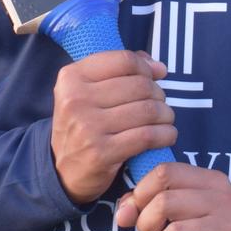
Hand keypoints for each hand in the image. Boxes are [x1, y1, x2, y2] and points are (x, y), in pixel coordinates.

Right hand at [51, 51, 176, 204]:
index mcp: (71, 77)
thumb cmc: (84, 123)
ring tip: (165, 118)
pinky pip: (147, 136)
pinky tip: (167, 134)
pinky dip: (165, 134)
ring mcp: (87, 126)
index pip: (123, 61)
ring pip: (147, 110)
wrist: (64, 170)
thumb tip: (159, 68)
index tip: (155, 76)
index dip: (146, 67)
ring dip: (165, 114)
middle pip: (139, 85)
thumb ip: (120, 70)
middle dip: (158, 94)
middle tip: (160, 103)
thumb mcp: (87, 91)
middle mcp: (76, 99)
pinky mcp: (101, 153)